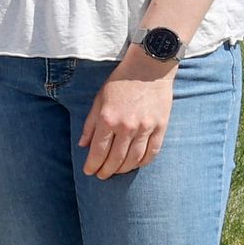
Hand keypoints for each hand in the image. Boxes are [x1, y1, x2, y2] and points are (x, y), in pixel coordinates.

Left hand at [81, 56, 173, 177]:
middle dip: (106, 171)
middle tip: (102, 176)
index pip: (98, 151)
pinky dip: (143, 162)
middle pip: (115, 159)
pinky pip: (152, 152)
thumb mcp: (99, 100)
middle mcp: (127, 126)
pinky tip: (135, 165)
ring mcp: (146, 128)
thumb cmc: (120, 83)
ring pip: (134, 159)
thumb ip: (90, 124)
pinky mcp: (161, 127)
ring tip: (116, 172)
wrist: (149, 68)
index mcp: (108, 119)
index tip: (89, 171)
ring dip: (123, 169)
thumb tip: (83, 145)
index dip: (92, 165)